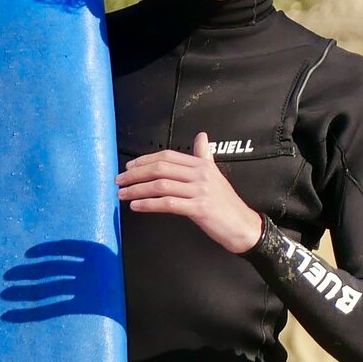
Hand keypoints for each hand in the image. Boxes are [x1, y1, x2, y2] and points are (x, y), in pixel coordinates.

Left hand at [117, 134, 263, 255]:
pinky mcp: (199, 208)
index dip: (145, 160)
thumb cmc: (226, 203)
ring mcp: (200, 191)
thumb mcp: (215, 175)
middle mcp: (201, 175)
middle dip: (135, 174)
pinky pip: (168, 204)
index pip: (168, 156)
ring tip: (122, 194)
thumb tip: (201, 136)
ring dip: (137, 189)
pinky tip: (136, 206)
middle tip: (119, 180)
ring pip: (161, 185)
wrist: (243, 225)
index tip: (129, 167)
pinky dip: (148, 204)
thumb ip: (205, 156)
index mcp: (202, 165)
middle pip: (161, 168)